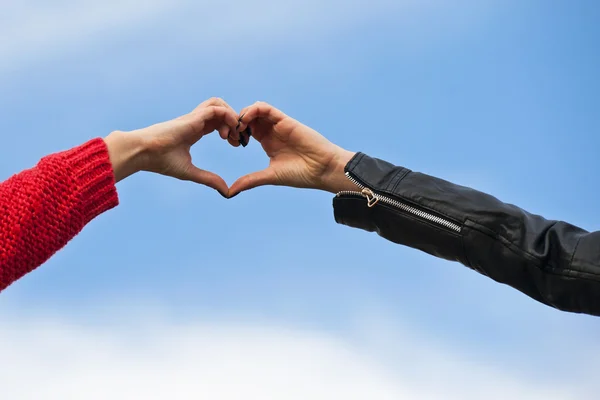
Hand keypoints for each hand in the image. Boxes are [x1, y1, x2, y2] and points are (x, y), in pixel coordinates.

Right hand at [104, 98, 238, 195]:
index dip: (231, 130)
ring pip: (219, 104)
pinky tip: (228, 132)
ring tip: (233, 134)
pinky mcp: (193, 117)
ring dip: (231, 116)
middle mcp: (196, 122)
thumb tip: (226, 191)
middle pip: (221, 110)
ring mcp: (194, 117)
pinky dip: (227, 116)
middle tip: (238, 139)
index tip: (236, 144)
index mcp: (195, 131)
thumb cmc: (161, 161)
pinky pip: (215, 108)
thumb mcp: (190, 172)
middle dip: (235, 122)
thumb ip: (209, 179)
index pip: (218, 122)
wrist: (143, 153)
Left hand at [228, 102, 356, 196]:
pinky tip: (246, 122)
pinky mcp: (285, 120)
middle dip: (236, 123)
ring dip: (243, 115)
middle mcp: (272, 131)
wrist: (322, 169)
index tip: (232, 144)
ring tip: (238, 128)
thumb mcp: (270, 176)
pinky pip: (265, 108)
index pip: (246, 130)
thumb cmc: (301, 174)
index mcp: (267, 142)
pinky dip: (253, 110)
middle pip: (248, 118)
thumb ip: (250, 180)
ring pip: (255, 110)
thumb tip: (230, 191)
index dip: (235, 133)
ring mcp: (278, 125)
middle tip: (232, 135)